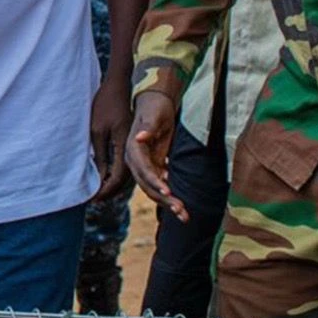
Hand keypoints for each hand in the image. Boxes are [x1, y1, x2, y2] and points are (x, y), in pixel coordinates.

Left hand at [90, 79, 131, 200]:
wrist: (118, 85)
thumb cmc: (104, 105)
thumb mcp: (97, 130)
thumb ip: (99, 154)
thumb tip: (99, 177)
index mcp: (125, 146)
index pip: (117, 178)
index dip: (104, 190)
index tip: (91, 198)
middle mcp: (133, 149)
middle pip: (124, 179)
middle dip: (109, 191)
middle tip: (92, 199)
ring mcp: (133, 145)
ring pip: (125, 173)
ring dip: (112, 184)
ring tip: (96, 191)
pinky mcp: (130, 140)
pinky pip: (124, 163)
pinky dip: (114, 173)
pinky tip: (104, 175)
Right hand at [125, 91, 186, 221]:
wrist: (156, 103)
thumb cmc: (155, 107)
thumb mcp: (153, 116)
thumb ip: (148, 127)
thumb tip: (139, 138)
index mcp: (133, 149)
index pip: (143, 170)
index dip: (154, 181)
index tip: (168, 191)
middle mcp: (135, 161)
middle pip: (147, 185)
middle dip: (164, 199)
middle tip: (181, 210)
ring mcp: (144, 165)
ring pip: (153, 189)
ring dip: (167, 202)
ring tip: (184, 215)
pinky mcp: (153, 166)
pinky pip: (159, 185)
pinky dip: (169, 195)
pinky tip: (181, 204)